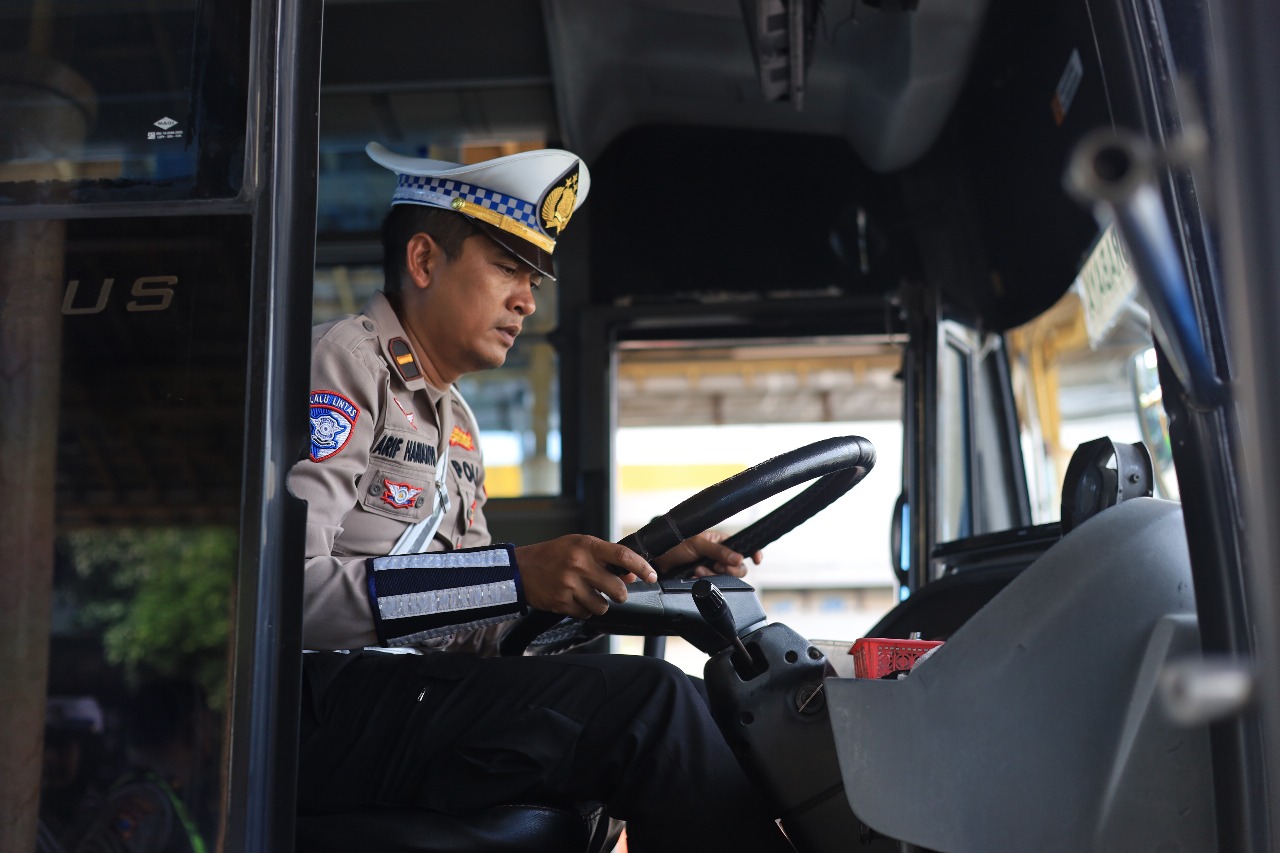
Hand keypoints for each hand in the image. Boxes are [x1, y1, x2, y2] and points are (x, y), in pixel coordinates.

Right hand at [515, 535, 657, 618]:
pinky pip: (585, 614)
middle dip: (621, 594)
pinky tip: (575, 599)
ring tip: (589, 595)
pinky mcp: (561, 602)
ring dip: (601, 604)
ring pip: (602, 606)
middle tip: (616, 592)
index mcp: (586, 546)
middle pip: (617, 588)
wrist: (520, 569)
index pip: (622, 555)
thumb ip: (605, 557)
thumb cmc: (553, 554)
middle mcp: (579, 564)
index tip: (652, 575)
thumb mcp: (579, 546)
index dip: (642, 567)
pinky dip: (584, 610)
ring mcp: (569, 585)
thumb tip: (633, 574)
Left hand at [653, 530, 762, 578]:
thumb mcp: (698, 543)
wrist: (655, 560)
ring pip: (725, 577)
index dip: (752, 552)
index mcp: (720, 541)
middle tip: (716, 566)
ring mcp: (710, 568)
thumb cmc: (674, 544)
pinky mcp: (702, 579)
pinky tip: (694, 576)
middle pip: (737, 567)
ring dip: (712, 575)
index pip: (742, 546)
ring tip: (698, 569)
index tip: (758, 559)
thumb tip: (738, 557)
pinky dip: (704, 582)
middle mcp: (718, 555)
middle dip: (727, 568)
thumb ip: (719, 551)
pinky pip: (712, 585)